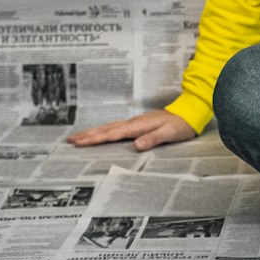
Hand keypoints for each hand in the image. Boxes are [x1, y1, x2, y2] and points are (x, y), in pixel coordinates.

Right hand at [67, 109, 194, 150]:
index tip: (79, 142)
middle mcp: (133, 123)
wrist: (188, 114)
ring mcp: (134, 123)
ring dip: (93, 132)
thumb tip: (136, 146)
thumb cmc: (180, 125)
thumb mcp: (169, 133)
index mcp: (137, 126)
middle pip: (105, 129)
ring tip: (79, 137)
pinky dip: (104, 131)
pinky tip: (100, 134)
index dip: (95, 139)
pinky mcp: (137, 125)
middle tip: (70, 140)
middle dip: (87, 135)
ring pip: (109, 128)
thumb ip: (153, 139)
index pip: (112, 134)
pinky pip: (115, 129)